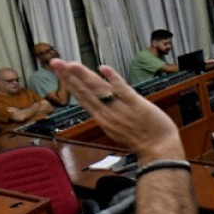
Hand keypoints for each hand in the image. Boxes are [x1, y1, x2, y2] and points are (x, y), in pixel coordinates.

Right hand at [53, 61, 181, 159]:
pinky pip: (122, 89)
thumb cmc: (142, 140)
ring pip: (98, 89)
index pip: (82, 98)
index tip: (60, 72)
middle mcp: (107, 114)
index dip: (69, 84)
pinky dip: (113, 78)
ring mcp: (120, 109)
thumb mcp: (117, 130)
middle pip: (84, 92)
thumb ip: (108, 116)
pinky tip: (103, 68)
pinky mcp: (136, 105)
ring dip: (84, 75)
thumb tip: (102, 103)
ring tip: (70, 64)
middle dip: (68, 76)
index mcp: (102, 119)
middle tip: (55, 62)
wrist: (158, 151)